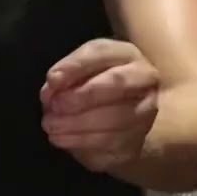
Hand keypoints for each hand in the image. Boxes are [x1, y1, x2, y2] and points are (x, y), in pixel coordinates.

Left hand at [40, 39, 159, 172]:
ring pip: (116, 118)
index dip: (75, 66)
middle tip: (54, 106)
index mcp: (124, 54)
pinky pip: (112, 142)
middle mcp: (144, 79)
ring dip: (78, 123)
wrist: (113, 118)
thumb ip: (65, 73)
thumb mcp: (76, 71)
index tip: (52, 80)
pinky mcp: (138, 139)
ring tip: (51, 125)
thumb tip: (54, 83)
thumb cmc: (90, 83)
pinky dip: (82, 141)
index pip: (101, 53)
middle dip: (81, 96)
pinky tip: (60, 138)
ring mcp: (146, 111)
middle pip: (117, 84)